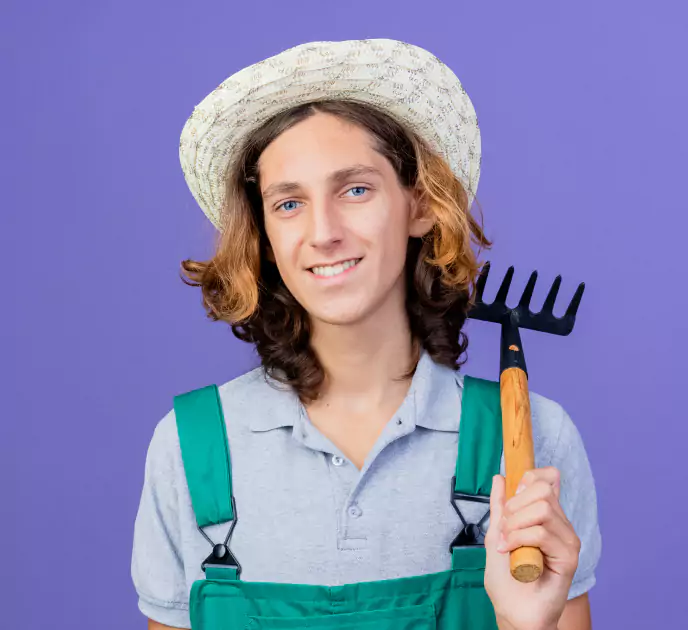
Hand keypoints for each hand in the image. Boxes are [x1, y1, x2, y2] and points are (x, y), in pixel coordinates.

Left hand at [484, 467, 580, 629]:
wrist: (512, 610)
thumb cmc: (505, 577)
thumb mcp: (496, 533)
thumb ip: (500, 507)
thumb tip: (500, 477)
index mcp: (545, 516)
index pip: (549, 478)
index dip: (531, 476)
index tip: (515, 492)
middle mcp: (560, 524)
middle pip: (542, 489)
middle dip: (515, 506)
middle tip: (505, 529)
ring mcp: (567, 539)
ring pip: (542, 509)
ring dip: (515, 525)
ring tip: (507, 544)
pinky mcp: (569, 556)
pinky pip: (541, 533)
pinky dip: (519, 539)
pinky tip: (511, 553)